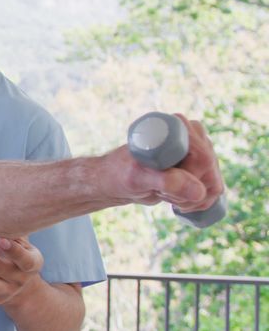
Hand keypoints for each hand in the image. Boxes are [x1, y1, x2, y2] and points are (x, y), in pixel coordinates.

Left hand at [109, 114, 224, 211]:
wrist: (117, 180)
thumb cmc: (121, 174)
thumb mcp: (138, 178)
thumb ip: (167, 182)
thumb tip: (199, 190)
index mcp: (177, 129)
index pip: (202, 159)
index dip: (187, 180)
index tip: (161, 189)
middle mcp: (193, 135)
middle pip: (210, 173)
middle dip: (185, 192)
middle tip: (159, 191)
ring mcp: (200, 150)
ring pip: (213, 185)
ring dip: (189, 198)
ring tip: (163, 193)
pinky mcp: (201, 166)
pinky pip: (213, 190)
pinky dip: (197, 201)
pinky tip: (177, 199)